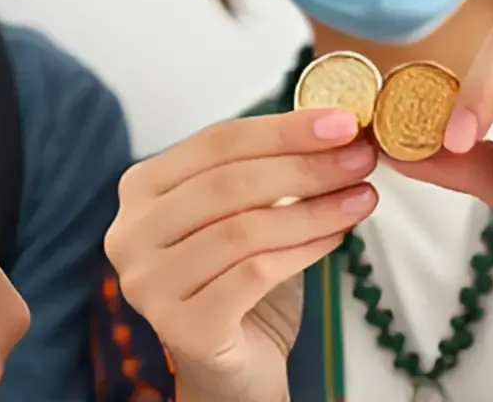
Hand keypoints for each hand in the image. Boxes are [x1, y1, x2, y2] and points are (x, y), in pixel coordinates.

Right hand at [103, 111, 377, 401]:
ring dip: (313, 209)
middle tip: (360, 159)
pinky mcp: (181, 327)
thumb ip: (268, 172)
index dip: (282, 128)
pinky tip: (337, 238)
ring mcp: (149, 283)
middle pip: (228, 183)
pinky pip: (253, 274)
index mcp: (141, 189)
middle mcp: (130, 233)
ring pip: (243, 228)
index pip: (216, 142)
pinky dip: (304, 251)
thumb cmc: (240, 284)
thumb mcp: (246, 213)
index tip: (341, 122)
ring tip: (362, 198)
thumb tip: (334, 127)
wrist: (234, 370)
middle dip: (305, 166)